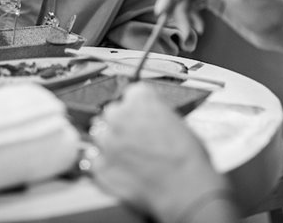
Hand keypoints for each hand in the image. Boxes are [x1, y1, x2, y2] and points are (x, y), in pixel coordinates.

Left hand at [88, 83, 232, 222]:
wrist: (185, 190)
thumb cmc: (188, 159)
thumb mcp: (178, 123)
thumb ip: (156, 115)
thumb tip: (149, 120)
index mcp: (140, 99)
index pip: (131, 93)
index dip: (137, 106)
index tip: (139, 115)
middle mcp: (119, 115)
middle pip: (111, 112)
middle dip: (120, 123)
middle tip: (134, 138)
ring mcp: (106, 141)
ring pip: (99, 134)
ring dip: (109, 142)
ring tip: (127, 156)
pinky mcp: (99, 166)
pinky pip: (94, 160)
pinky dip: (104, 164)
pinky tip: (119, 170)